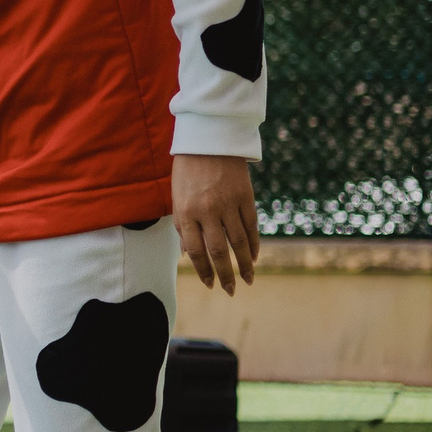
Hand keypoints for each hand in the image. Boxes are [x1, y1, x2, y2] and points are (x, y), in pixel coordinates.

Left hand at [173, 154, 259, 294]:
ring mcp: (229, 203)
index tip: (210, 284)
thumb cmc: (188, 172)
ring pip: (239, 241)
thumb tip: (189, 255)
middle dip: (225, 274)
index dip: (204, 270)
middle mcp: (208, 210)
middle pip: (219, 251)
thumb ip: (183, 226)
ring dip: (244, 264)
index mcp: (187, 212)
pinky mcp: (246, 197)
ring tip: (248, 280)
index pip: (196, 250)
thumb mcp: (177, 198)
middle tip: (231, 291)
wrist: (209, 141)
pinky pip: (252, 226)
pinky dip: (254, 244)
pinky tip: (254, 257)